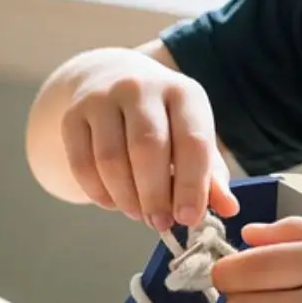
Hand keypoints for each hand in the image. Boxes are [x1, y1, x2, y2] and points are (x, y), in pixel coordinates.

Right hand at [59, 50, 238, 229]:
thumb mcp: (193, 135)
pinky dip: (98, 192)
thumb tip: (229, 209)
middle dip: (155, 195)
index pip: (192, 140)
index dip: (191, 184)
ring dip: (126, 197)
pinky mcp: (73, 114)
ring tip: (138, 214)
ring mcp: (103, 98)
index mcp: (183, 92)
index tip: (189, 219)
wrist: (112, 79)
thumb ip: (211, 174)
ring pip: (111, 159)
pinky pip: (82, 163)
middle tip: (160, 223)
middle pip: (148, 148)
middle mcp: (142, 88)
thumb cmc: (164, 119)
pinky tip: (114, 202)